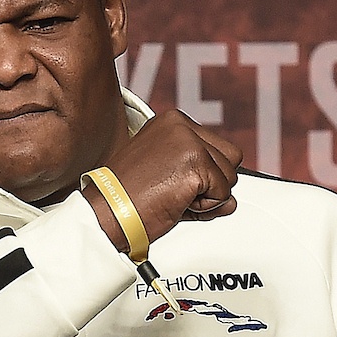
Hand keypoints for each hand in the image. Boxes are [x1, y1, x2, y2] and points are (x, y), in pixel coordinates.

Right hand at [80, 111, 243, 249]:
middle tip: (175, 193)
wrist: (106, 214)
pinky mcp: (195, 164)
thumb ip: (198, 177)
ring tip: (173, 197)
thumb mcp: (161, 174)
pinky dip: (205, 209)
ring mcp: (189, 143)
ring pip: (230, 177)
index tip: (173, 182)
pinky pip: (223, 195)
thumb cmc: (123, 198)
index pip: (216, 147)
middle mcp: (181, 126)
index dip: (202, 175)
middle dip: (211, 184)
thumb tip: (229, 199)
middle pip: (230, 159)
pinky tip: (176, 204)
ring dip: (207, 197)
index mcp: (171, 122)